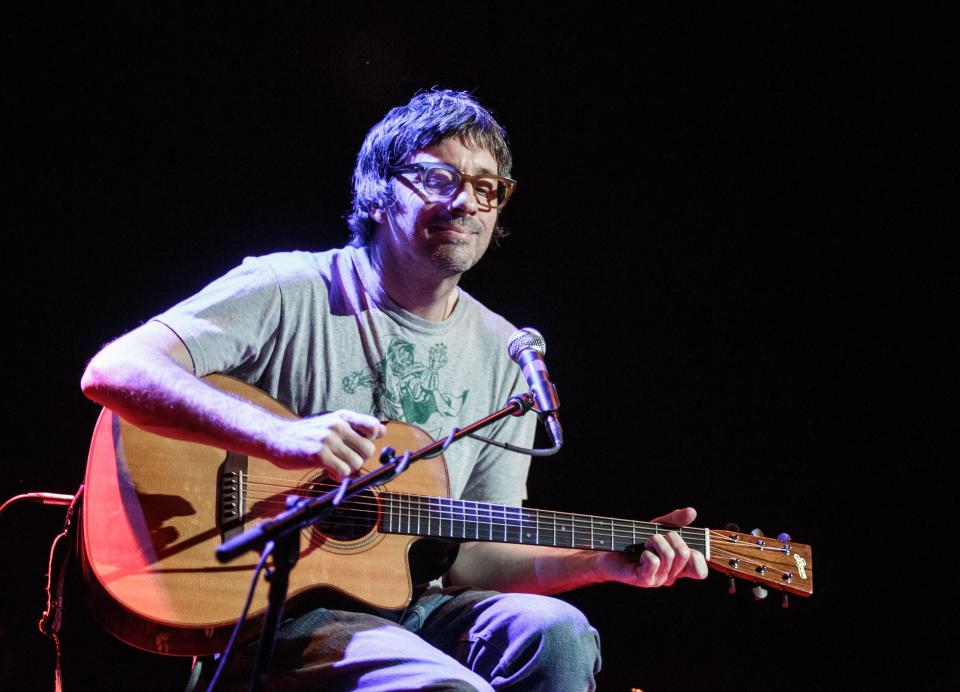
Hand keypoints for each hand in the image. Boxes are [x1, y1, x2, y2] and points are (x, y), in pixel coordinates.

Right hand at [267, 410, 385, 479]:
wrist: (276, 438)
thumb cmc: (307, 434)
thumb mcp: (331, 423)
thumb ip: (355, 428)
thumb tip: (383, 432)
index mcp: (343, 416)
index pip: (374, 427)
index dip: (372, 440)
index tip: (359, 445)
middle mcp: (338, 425)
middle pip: (369, 450)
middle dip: (359, 458)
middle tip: (343, 459)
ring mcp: (328, 439)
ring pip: (357, 463)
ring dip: (347, 469)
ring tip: (333, 464)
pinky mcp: (319, 454)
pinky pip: (343, 472)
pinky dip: (338, 476)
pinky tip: (328, 470)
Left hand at [595, 507, 707, 587]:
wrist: (608, 550)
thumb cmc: (634, 540)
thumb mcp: (658, 526)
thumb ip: (676, 520)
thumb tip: (692, 512)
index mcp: (678, 567)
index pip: (700, 570)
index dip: (697, 556)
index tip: (684, 542)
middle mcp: (671, 576)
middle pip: (685, 553)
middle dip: (669, 536)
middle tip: (655, 537)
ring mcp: (658, 580)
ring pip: (669, 555)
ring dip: (654, 541)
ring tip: (645, 543)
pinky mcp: (644, 580)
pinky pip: (654, 561)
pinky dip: (646, 551)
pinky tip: (639, 554)